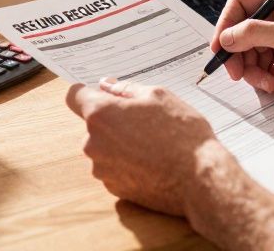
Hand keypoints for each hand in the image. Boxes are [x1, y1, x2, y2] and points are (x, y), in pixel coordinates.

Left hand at [66, 78, 273, 249]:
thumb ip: (126, 88)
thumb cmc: (181, 133)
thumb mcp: (158, 96)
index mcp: (100, 114)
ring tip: (152, 143)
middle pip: (93, 124)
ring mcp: (102, 169)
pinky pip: (114, 168)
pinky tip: (152, 161)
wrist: (199, 179)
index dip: (86, 92)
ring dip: (119, 143)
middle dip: (111, 119)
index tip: (100, 93)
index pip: (73, 96)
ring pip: (104, 147)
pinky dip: (127, 163)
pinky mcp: (114, 188)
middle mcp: (93, 143)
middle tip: (143, 119)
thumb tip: (106, 85)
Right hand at [209, 0, 273, 104]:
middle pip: (242, 36)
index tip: (219, 47)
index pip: (240, 5)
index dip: (225, 25)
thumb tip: (225, 37)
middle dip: (240, 57)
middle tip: (239, 75)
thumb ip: (252, 33)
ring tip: (272, 84)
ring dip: (258, 74)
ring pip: (252, 58)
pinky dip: (272, 82)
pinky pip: (267, 72)